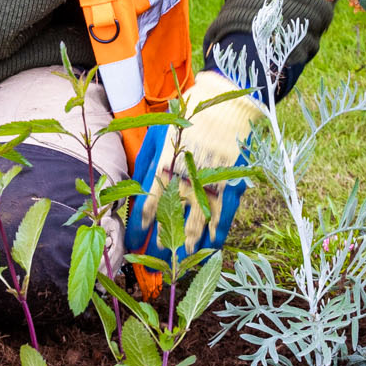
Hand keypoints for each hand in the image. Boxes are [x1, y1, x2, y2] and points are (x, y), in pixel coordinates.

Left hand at [124, 69, 263, 259]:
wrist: (225, 98)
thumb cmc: (185, 115)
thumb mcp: (157, 134)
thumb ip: (144, 164)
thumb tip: (132, 191)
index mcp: (165, 165)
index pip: (147, 207)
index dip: (139, 230)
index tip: (132, 246)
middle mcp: (187, 178)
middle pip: (171, 222)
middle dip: (161, 246)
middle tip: (153, 266)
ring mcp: (212, 182)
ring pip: (198, 225)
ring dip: (188, 248)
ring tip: (178, 267)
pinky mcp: (233, 182)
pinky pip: (224, 216)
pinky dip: (217, 235)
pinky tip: (209, 250)